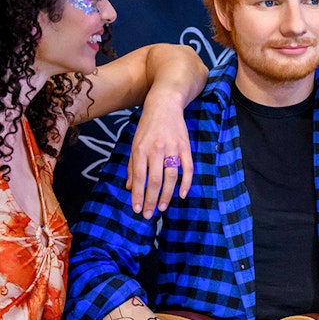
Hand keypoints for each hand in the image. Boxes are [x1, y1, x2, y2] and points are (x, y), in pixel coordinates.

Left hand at [127, 97, 192, 218]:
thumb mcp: (135, 143)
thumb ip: (133, 166)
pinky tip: (182, 195)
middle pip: (154, 180)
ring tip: (162, 208)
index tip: (137, 209)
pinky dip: (186, 182)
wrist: (164, 104)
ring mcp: (172, 148)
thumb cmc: (147, 126)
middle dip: (151, 200)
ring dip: (166, 195)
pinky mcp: (185, 146)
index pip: (139, 178)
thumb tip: (130, 187)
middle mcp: (156, 150)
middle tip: (149, 215)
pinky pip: (188, 168)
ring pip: (171, 177)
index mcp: (141, 149)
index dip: (138, 195)